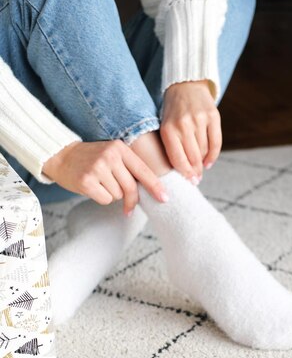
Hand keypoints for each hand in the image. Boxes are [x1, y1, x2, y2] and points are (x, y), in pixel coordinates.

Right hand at [42, 139, 168, 214]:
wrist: (61, 156)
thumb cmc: (92, 159)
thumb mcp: (112, 155)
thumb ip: (130, 168)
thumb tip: (152, 191)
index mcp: (120, 148)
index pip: (143, 170)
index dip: (155, 186)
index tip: (165, 198)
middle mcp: (110, 156)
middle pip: (131, 187)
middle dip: (131, 200)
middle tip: (128, 209)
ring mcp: (97, 168)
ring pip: (118, 195)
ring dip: (111, 195)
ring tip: (100, 184)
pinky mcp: (87, 181)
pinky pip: (105, 199)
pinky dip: (100, 198)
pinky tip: (92, 188)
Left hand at [159, 79, 221, 182]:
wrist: (185, 85)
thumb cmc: (173, 113)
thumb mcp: (165, 128)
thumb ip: (173, 149)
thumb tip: (186, 175)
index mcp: (168, 130)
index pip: (178, 160)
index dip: (185, 174)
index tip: (190, 181)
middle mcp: (183, 124)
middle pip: (193, 158)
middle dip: (195, 172)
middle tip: (196, 179)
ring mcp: (199, 119)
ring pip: (204, 152)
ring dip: (202, 163)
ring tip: (200, 167)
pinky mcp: (213, 116)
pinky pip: (216, 143)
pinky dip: (213, 156)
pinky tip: (208, 162)